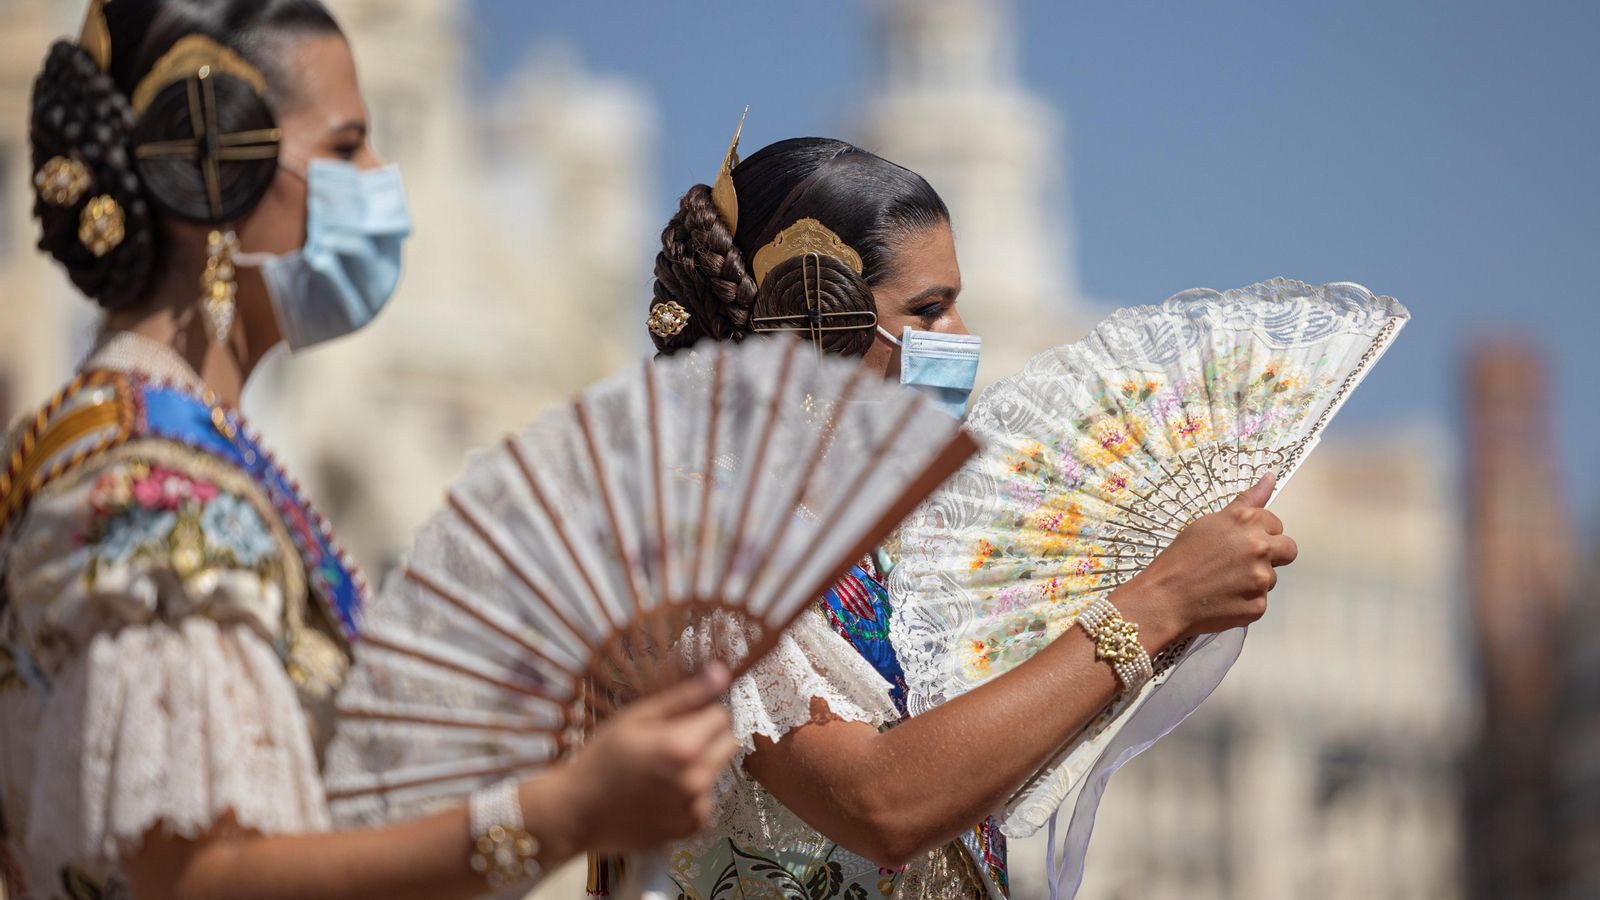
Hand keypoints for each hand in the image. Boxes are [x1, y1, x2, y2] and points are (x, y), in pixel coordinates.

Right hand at [537, 665, 736, 855]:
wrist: (576, 812)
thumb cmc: (601, 759)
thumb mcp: (637, 718)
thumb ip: (685, 697)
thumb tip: (722, 673)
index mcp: (683, 747)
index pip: (721, 716)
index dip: (700, 714)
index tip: (675, 721)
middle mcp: (696, 780)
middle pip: (727, 743)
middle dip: (706, 738)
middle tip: (668, 744)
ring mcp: (695, 808)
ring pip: (716, 771)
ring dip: (698, 767)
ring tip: (659, 772)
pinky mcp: (691, 828)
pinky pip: (704, 799)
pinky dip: (689, 795)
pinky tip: (660, 794)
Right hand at [1116, 473, 1298, 647]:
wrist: (1164, 598)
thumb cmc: (1181, 558)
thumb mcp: (1210, 522)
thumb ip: (1246, 502)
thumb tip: (1271, 477)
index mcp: (1248, 522)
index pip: (1275, 524)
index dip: (1259, 532)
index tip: (1239, 541)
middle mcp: (1260, 548)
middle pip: (1288, 550)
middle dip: (1271, 555)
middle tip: (1241, 562)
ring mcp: (1261, 579)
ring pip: (1271, 577)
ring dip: (1254, 580)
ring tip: (1224, 583)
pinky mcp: (1259, 606)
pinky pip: (1260, 601)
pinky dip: (1245, 601)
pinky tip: (1223, 599)